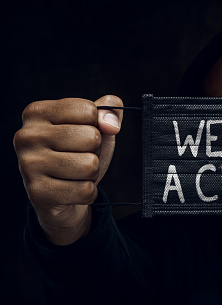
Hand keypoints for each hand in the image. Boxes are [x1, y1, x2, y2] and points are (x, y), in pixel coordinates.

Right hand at [13, 95, 122, 244]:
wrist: (64, 195)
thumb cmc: (79, 152)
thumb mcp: (97, 125)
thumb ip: (110, 109)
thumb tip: (111, 125)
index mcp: (37, 112)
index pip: (88, 110)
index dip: (96, 126)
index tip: (80, 135)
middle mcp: (26, 136)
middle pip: (91, 137)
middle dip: (95, 151)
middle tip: (78, 157)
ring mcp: (28, 164)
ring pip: (90, 164)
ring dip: (92, 172)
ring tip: (75, 173)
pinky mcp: (38, 192)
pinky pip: (85, 190)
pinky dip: (87, 193)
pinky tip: (71, 190)